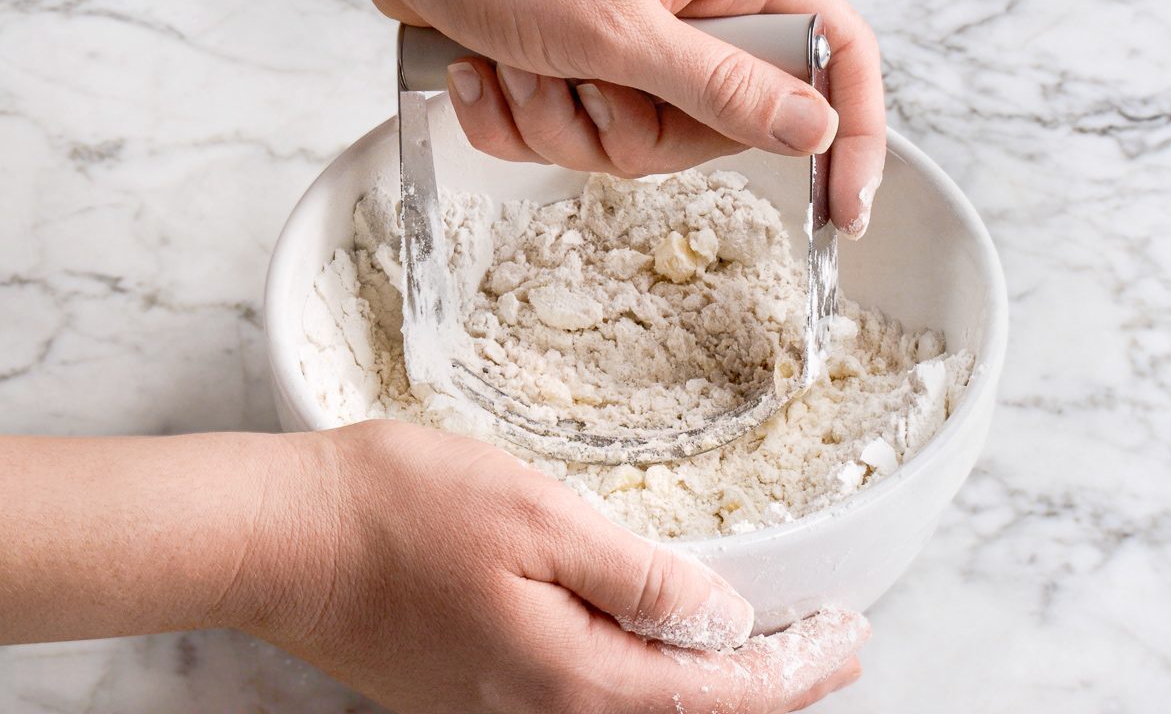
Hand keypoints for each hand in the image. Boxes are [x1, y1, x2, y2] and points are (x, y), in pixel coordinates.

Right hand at [245, 421, 869, 712]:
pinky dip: (651, 673)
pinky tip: (666, 639)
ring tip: (769, 644)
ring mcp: (506, 711)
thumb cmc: (402, 512)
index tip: (849, 638)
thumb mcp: (540, 519)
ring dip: (713, 681)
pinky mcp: (479, 692)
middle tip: (830, 643)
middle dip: (770, 683)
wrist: (287, 540)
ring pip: (640, 712)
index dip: (795, 671)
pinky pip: (592, 697)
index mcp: (571, 679)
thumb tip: (719, 619)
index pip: (716, 697)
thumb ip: (637, 580)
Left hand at [359, 0, 885, 237]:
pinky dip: (521, 120)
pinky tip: (489, 70)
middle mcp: (691, 11)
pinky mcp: (581, 68)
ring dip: (561, 123)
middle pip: (715, 128)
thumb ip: (720, 86)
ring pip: (632, 145)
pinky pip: (572, 139)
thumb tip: (811, 130)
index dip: (854, 132)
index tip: (847, 208)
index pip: (836, 54)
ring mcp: (633, 43)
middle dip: (633, 132)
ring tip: (522, 62)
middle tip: (588, 85)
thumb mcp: (619, 25)